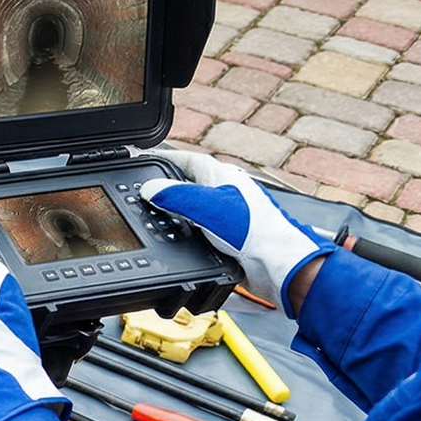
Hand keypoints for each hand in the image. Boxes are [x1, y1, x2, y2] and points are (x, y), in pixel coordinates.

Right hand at [138, 151, 334, 312]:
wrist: (274, 262)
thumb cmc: (252, 230)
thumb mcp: (203, 206)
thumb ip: (173, 195)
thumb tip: (149, 189)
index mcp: (223, 176)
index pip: (188, 160)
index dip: (165, 158)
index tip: (146, 159)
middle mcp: (226, 193)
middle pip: (190, 182)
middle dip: (168, 184)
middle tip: (145, 189)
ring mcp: (229, 215)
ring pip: (194, 207)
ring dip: (176, 210)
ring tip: (157, 214)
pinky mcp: (230, 237)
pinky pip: (200, 229)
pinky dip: (186, 232)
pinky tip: (180, 240)